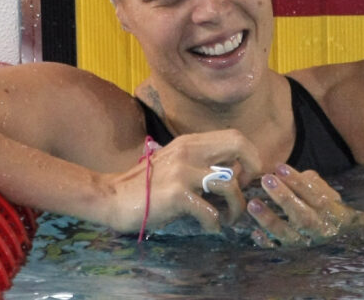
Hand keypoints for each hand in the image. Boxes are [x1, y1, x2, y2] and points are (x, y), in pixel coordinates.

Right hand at [103, 129, 261, 233]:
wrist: (112, 198)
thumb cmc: (145, 186)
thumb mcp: (174, 163)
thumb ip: (200, 162)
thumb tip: (234, 172)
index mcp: (190, 142)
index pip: (235, 136)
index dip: (249, 157)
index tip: (245, 178)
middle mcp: (188, 151)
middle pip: (238, 146)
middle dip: (252, 170)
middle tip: (244, 192)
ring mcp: (182, 172)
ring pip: (230, 184)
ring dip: (236, 207)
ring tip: (227, 219)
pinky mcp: (177, 195)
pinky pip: (211, 212)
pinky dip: (215, 224)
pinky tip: (208, 228)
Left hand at [247, 164, 363, 247]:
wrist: (335, 233)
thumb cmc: (323, 205)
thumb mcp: (324, 191)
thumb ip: (308, 181)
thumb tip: (282, 171)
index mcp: (331, 212)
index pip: (316, 196)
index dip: (297, 182)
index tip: (279, 168)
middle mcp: (319, 229)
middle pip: (302, 216)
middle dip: (284, 197)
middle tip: (266, 179)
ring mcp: (305, 242)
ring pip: (287, 235)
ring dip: (269, 219)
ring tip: (253, 204)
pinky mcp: (291, 252)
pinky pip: (277, 249)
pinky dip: (265, 242)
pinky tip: (254, 232)